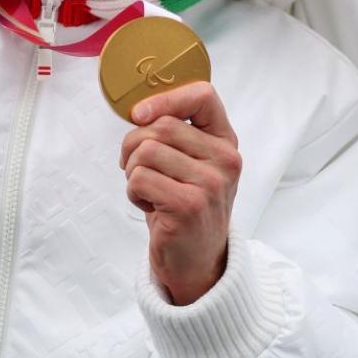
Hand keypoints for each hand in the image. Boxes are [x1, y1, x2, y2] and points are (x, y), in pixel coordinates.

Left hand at [120, 81, 241, 304]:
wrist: (197, 262)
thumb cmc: (185, 206)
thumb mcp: (192, 164)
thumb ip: (176, 134)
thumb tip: (139, 111)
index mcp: (226, 141)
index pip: (203, 96)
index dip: (165, 98)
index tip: (139, 114)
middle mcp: (225, 159)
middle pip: (161, 125)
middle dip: (133, 146)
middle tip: (138, 169)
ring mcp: (210, 182)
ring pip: (145, 151)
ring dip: (132, 172)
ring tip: (147, 190)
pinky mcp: (189, 205)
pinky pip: (139, 179)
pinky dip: (133, 192)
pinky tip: (150, 207)